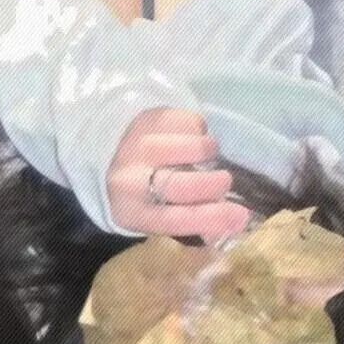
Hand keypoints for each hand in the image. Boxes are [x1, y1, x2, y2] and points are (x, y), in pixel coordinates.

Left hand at [106, 107, 249, 240]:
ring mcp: (138, 145)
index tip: (242, 216)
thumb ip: (188, 224)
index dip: (213, 219)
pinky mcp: (147, 118)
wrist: (101, 151)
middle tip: (225, 181)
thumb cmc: (136, 191)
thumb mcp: (151, 215)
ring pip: (193, 148)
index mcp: (132, 212)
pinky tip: (190, 136)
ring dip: (209, 151)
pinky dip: (199, 130)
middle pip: (185, 185)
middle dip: (215, 184)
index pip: (177, 220)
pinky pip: (190, 122)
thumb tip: (232, 224)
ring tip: (205, 154)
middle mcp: (130, 178)